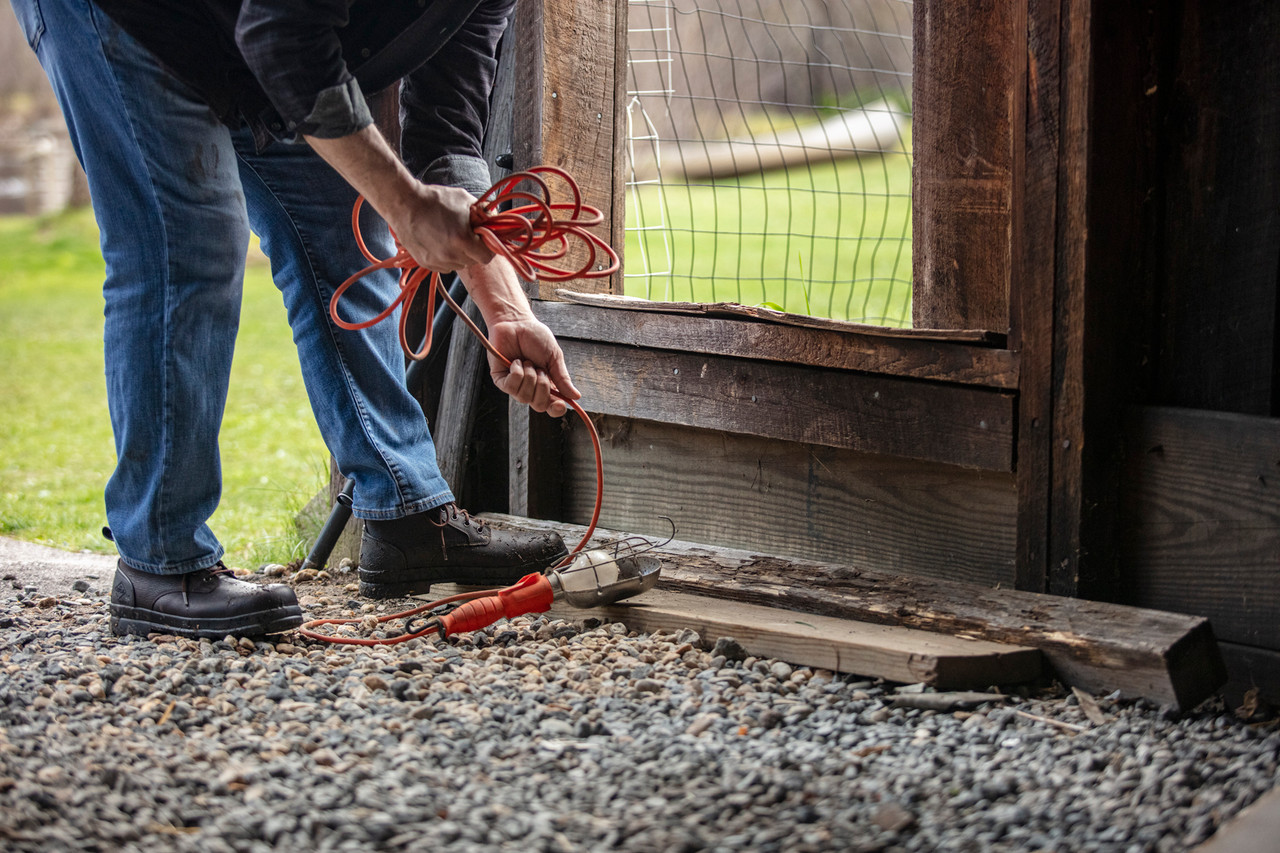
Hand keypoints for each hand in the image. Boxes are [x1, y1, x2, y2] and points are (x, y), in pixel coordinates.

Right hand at [304, 127, 492, 270]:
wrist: (404, 204)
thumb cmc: (435, 200)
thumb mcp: (465, 200)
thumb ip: (484, 213)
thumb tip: (495, 221)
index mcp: (462, 240)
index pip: (487, 257)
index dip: (488, 247)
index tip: (484, 239)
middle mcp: (450, 255)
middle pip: (474, 262)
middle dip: (474, 249)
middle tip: (468, 235)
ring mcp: (437, 261)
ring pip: (460, 265)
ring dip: (461, 254)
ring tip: (452, 236)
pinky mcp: (427, 263)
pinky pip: (446, 266)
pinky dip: (448, 257)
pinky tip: (441, 241)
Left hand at [485, 317, 579, 417]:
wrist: (516, 323)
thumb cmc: (535, 337)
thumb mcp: (554, 357)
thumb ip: (562, 378)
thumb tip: (576, 396)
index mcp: (546, 385)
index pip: (551, 406)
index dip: (556, 409)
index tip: (560, 404)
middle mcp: (530, 388)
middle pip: (539, 406)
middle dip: (543, 388)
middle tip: (541, 370)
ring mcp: (515, 385)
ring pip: (524, 397)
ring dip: (530, 377)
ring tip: (527, 361)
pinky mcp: (501, 380)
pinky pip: (511, 387)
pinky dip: (517, 373)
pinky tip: (516, 362)